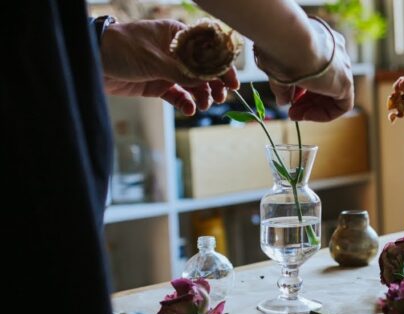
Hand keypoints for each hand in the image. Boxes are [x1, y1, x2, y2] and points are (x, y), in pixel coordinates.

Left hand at [100, 19, 239, 115]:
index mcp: (176, 36)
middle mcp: (175, 52)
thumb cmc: (121, 49)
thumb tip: (206, 82)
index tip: (232, 82)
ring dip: (202, 95)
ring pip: (193, 84)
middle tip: (220, 97)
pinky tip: (189, 109)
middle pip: (203, 69)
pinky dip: (186, 103)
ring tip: (203, 105)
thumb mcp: (154, 59)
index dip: (222, 65)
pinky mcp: (157, 85)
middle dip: (214, 84)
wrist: (92, 62)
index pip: (207, 49)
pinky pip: (178, 96)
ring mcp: (167, 69)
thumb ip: (181, 71)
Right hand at [259, 24, 353, 121]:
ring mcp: (342, 67)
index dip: (302, 88)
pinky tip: (307, 115)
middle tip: (291, 111)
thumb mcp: (278, 69)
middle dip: (307, 101)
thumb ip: (283, 87)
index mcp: (322, 43)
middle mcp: (335, 53)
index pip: (316, 71)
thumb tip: (283, 101)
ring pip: (333, 96)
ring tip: (295, 115)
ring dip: (313, 109)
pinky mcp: (345, 82)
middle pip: (325, 84)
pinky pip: (341, 105)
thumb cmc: (278, 49)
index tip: (289, 98)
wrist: (288, 41)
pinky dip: (325, 114)